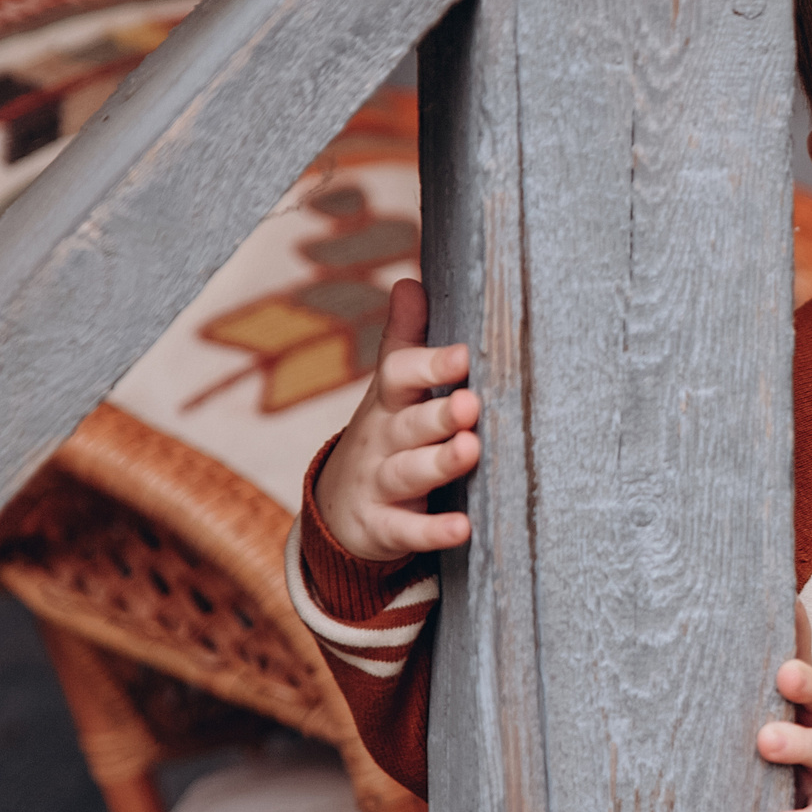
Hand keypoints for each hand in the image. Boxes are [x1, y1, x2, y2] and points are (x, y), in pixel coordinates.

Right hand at [313, 277, 480, 560]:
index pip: (400, 376)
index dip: (430, 364)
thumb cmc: (386, 432)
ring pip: (408, 473)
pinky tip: (463, 529)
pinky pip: (407, 531)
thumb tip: (410, 281)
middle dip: (439, 414)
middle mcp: (382, 440)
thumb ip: (405, 340)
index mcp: (389, 401)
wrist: (341, 507)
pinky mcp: (382, 528)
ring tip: (470, 450)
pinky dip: (433, 531)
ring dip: (439, 463)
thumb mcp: (390, 388)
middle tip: (471, 404)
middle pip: (409, 424)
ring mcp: (379, 485)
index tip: (463, 354)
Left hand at [762, 601, 811, 811]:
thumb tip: (769, 599)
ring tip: (766, 743)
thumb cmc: (797, 740)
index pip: (805, 660)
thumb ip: (778, 658)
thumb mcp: (789, 704)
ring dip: (797, 745)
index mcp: (807, 699)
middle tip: (783, 675)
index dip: (799, 633)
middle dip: (805, 684)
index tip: (787, 611)